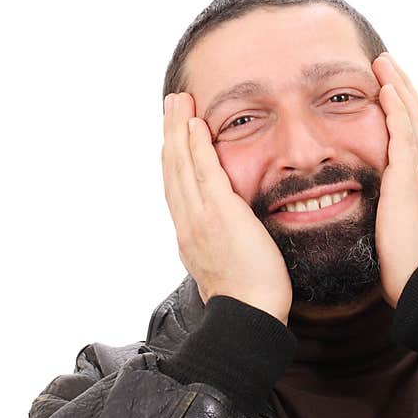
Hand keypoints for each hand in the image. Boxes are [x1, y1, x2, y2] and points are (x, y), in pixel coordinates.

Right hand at [161, 92, 292, 324]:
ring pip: (182, 165)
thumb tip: (222, 235)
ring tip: (178, 102)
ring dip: (179, 130)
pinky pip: (205, 172)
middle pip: (172, 169)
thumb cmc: (246, 298)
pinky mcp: (220, 214)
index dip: (173, 157)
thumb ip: (218, 244)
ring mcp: (200, 218)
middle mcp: (187, 223)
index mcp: (188, 234)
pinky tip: (197, 124)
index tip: (173, 135)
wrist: (247, 315)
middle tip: (170, 104)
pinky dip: (198, 146)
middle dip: (170, 134)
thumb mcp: (222, 266)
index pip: (176, 187)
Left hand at [372, 53, 417, 307]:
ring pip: (415, 120)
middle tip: (390, 65)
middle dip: (406, 91)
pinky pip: (404, 134)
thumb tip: (388, 213)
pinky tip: (385, 89)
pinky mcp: (411, 179)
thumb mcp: (411, 236)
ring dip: (400, 88)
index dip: (411, 114)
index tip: (398, 95)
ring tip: (385, 64)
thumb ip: (402, 216)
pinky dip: (396, 108)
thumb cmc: (413, 272)